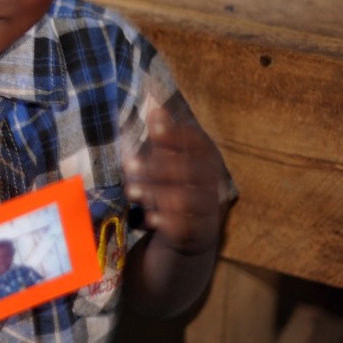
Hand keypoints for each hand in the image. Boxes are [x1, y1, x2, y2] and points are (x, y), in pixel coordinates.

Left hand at [123, 107, 225, 255]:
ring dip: (156, 193)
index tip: (154, 128)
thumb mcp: (167, 161)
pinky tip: (148, 219)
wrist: (192, 239)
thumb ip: (162, 136)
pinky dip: (168, 222)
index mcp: (209, 161)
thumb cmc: (175, 189)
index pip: (198, 142)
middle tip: (127, 163)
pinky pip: (188, 228)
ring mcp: (211, 211)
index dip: (177, 134)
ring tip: (129, 190)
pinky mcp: (202, 236)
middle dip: (157, 165)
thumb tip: (153, 103)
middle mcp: (216, 184)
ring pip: (187, 199)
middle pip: (191, 170)